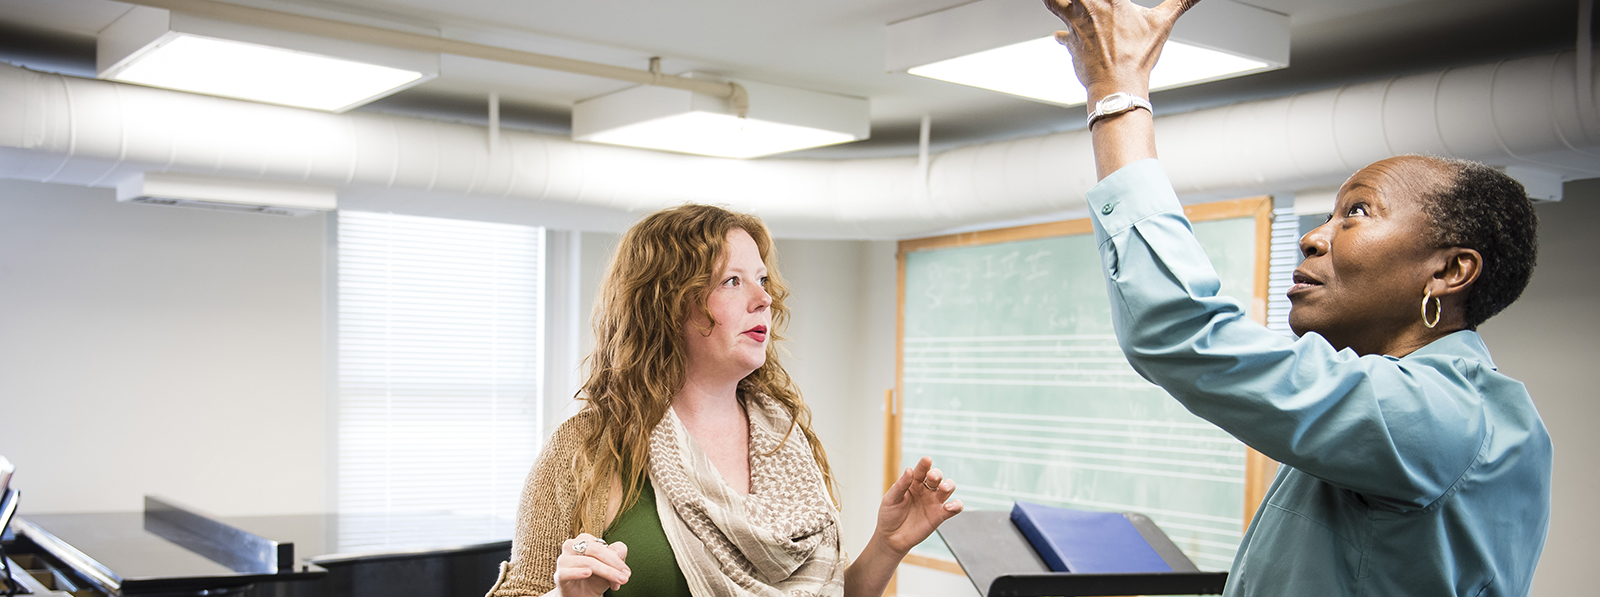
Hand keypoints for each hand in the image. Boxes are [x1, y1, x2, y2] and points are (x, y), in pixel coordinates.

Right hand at [553, 534, 629, 596]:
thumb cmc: (594, 579)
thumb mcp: (609, 568)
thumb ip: (617, 556)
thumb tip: (619, 553)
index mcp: (583, 540)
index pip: (602, 545)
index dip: (616, 559)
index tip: (626, 573)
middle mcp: (571, 546)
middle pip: (595, 550)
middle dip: (613, 564)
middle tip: (625, 577)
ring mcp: (563, 560)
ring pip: (587, 562)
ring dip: (605, 572)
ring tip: (616, 583)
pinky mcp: (559, 575)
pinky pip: (567, 572)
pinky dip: (578, 572)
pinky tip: (588, 573)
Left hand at [874, 456, 963, 555]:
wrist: (891, 538)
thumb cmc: (889, 516)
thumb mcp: (890, 499)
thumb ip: (901, 485)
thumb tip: (909, 469)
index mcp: (913, 483)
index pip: (921, 470)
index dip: (925, 464)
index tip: (927, 460)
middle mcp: (926, 490)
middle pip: (937, 477)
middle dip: (937, 474)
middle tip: (932, 477)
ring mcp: (934, 502)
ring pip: (948, 488)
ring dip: (949, 485)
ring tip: (943, 488)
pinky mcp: (940, 516)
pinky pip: (954, 508)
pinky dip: (956, 505)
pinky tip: (949, 507)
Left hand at [1042, 0, 1200, 101]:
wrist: (1117, 86)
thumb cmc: (1137, 56)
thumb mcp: (1162, 24)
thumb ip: (1181, 2)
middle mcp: (1089, 7)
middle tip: (1087, 2)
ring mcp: (1076, 24)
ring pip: (1054, 2)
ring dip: (1057, 0)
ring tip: (1060, 0)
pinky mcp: (1071, 42)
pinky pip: (1060, 35)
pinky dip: (1061, 34)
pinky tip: (1061, 34)